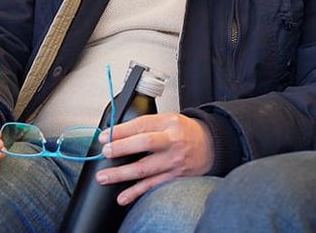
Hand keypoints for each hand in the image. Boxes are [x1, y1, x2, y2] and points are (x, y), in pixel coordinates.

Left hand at [95, 113, 213, 205]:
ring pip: (145, 169)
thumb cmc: (185, 132)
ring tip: (104, 177)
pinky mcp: (174, 177)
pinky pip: (152, 186)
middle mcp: (172, 142)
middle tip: (106, 152)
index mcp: (168, 123)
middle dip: (122, 148)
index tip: (104, 137)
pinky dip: (136, 192)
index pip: (141, 124)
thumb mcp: (168, 120)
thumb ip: (145, 125)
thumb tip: (115, 134)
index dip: (121, 131)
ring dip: (122, 174)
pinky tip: (123, 197)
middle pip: (145, 144)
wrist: (211, 146)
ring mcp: (173, 161)